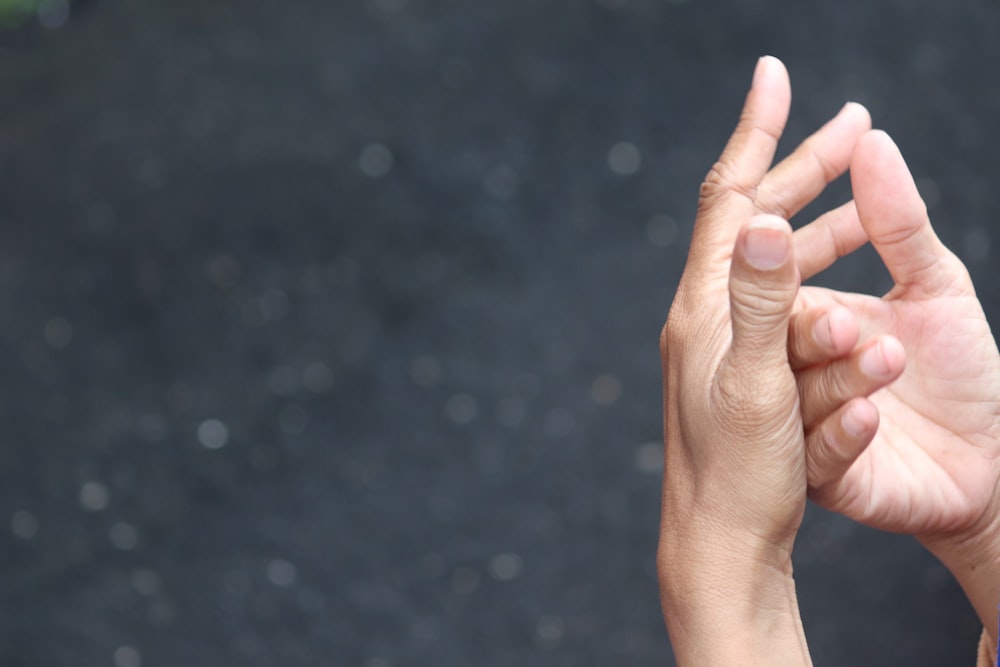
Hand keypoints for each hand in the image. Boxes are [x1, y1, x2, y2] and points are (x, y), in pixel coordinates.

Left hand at [658, 56, 886, 664]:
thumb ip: (759, 304)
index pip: (728, 200)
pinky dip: (821, 271)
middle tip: (853, 124)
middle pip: (755, 221)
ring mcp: (724, 341)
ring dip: (823, 221)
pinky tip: (843, 265)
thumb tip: (758, 220)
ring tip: (865, 191)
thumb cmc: (737, 477)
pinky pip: (787, 303)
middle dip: (804, 169)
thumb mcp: (755, 388)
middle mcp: (706, 314)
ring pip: (777, 261)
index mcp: (703, 307)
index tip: (775, 76)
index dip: (756, 135)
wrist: (720, 544)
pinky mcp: (744, 370)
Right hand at [789, 129, 999, 654]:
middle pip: (772, 340)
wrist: (994, 458)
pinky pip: (822, 458)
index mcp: (805, 318)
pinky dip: (844, 433)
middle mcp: (793, 370)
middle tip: (846, 319)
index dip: (776, 246)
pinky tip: (872, 414)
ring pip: (795, 398)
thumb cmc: (961, 370)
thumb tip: (871, 140)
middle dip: (807, 325)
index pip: (773, 278)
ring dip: (841, 376)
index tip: (781, 225)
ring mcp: (804, 426)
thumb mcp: (934, 285)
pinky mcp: (828, 478)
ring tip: (891, 358)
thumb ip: (898, 221)